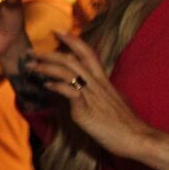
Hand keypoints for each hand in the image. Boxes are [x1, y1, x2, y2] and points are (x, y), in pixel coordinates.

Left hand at [29, 31, 153, 159]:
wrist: (138, 138)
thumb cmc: (125, 123)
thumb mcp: (113, 101)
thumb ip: (99, 93)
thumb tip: (87, 91)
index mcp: (103, 80)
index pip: (88, 53)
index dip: (73, 41)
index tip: (58, 32)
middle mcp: (97, 83)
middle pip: (72, 60)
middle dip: (49, 53)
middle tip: (31, 51)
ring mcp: (92, 95)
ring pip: (68, 72)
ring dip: (46, 67)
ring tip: (31, 66)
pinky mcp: (86, 109)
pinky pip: (70, 92)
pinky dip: (57, 86)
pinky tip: (46, 85)